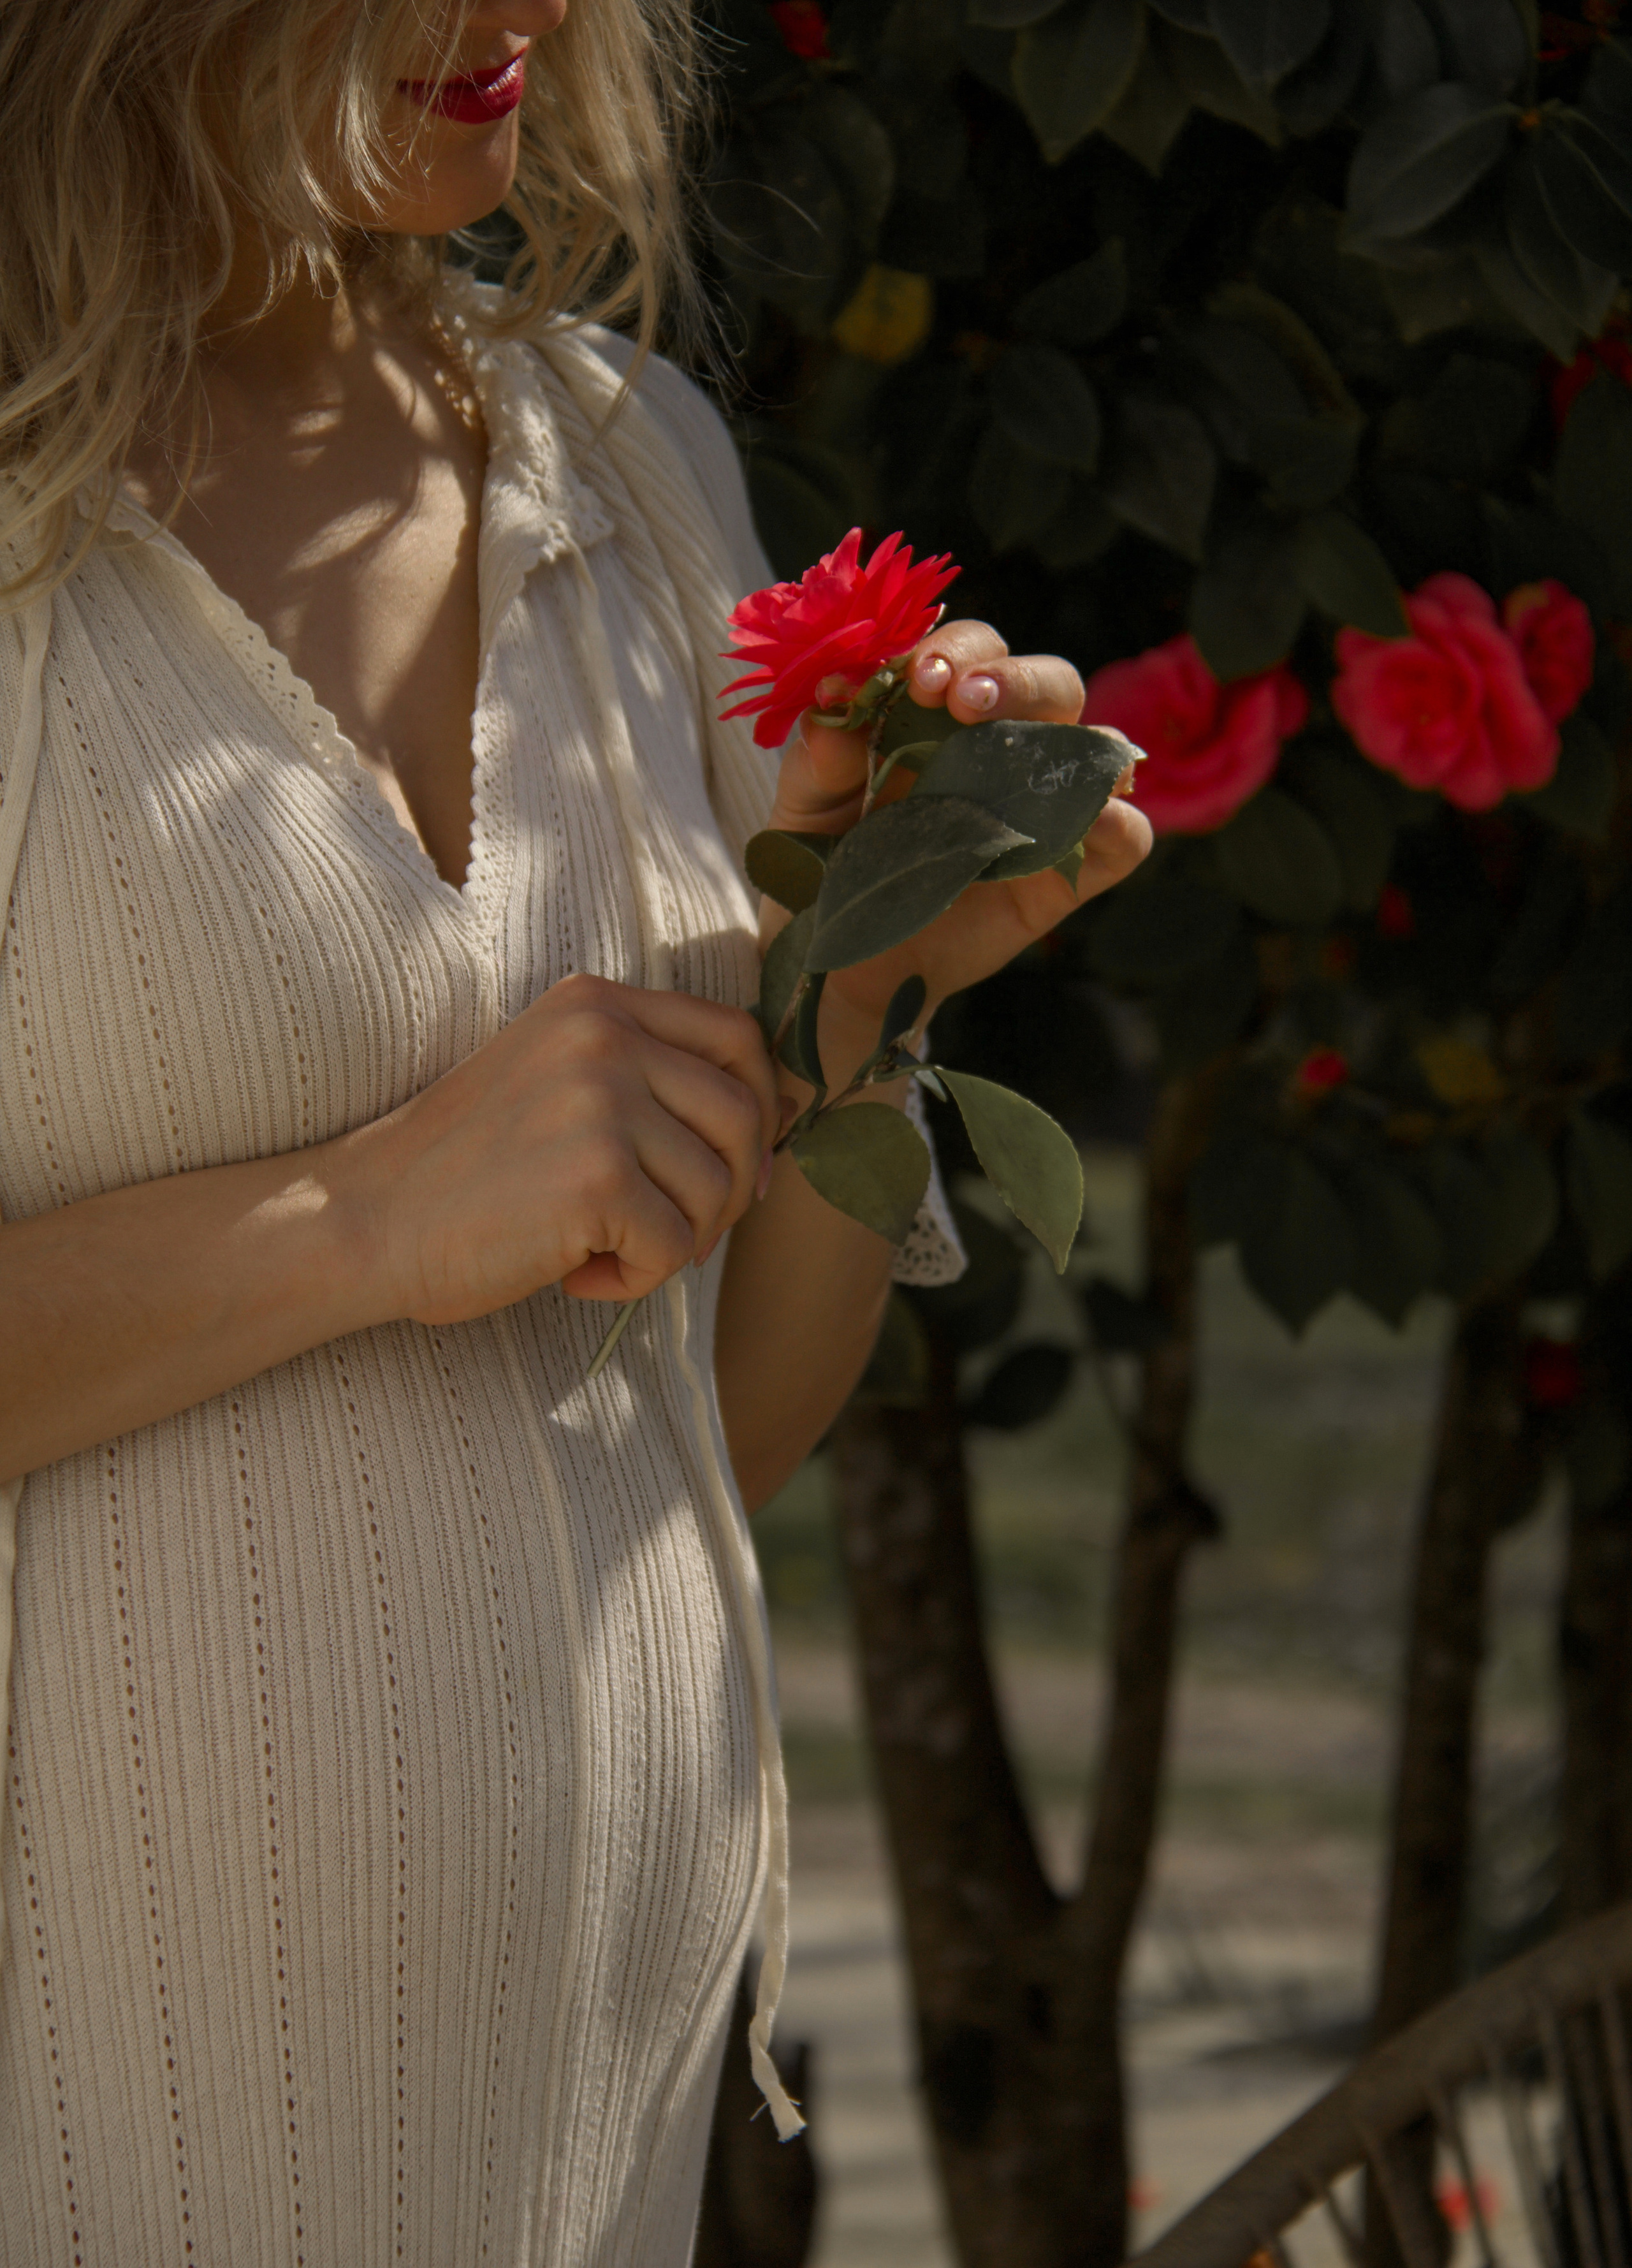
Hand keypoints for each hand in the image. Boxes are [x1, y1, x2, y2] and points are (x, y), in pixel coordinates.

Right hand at [348, 974, 779, 1323]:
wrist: (364, 1220)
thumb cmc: (463, 1172)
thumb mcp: (556, 1084)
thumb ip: (646, 1080)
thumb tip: (772, 1133)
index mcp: (596, 1002)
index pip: (737, 1037)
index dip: (760, 1108)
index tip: (739, 1170)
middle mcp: (605, 1035)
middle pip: (743, 1115)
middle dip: (730, 1191)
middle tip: (675, 1235)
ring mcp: (602, 1101)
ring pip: (716, 1188)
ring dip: (675, 1242)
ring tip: (600, 1253)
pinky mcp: (598, 1177)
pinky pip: (674, 1246)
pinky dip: (636, 1280)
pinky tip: (576, 1275)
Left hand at [760, 620, 1153, 1042]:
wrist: (840, 966)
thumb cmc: (825, 870)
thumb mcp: (803, 813)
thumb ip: (816, 759)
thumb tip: (834, 700)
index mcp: (941, 716)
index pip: (969, 653)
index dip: (951, 650)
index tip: (916, 676)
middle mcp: (1005, 750)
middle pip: (1047, 681)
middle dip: (1013, 677)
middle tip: (963, 699)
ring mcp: (1043, 810)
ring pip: (1097, 744)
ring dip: (1074, 734)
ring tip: (1024, 754)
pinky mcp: (1066, 876)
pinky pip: (1122, 839)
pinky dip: (1118, 824)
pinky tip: (1090, 821)